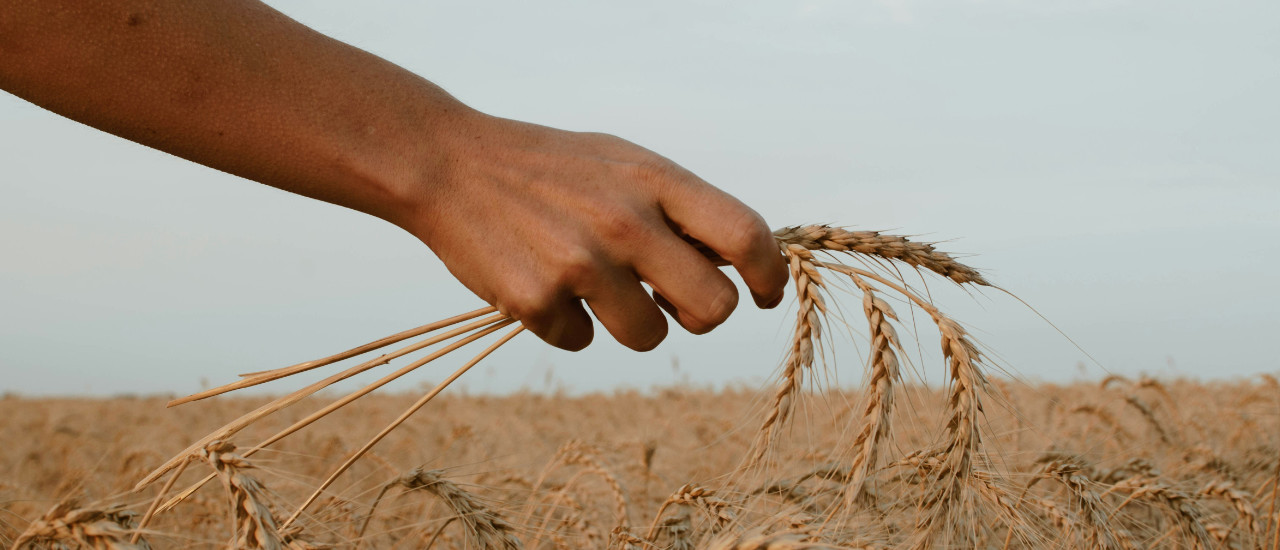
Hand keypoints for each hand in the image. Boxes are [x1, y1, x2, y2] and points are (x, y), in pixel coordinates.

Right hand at [392, 112, 788, 350]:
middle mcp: (625, 222)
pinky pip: (582, 342)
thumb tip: (732, 266)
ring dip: (632, 324)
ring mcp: (580, 264)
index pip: (744, 235)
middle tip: (672, 302)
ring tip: (595, 287)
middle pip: (713, 308)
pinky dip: (567, 325)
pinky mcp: (537, 301)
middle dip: (699, 315)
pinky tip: (542, 283)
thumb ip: (677, 207)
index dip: (769, 274)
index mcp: (654, 180)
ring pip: (650, 336)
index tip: (766, 294)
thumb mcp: (622, 162)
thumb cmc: (549, 167)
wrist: (449, 164)